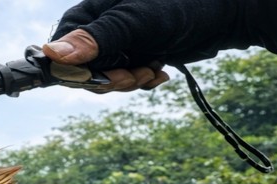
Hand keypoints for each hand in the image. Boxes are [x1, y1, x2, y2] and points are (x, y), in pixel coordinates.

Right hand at [42, 0, 253, 91]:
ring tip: (154, 68)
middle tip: (137, 73)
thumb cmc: (181, 7)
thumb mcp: (135, 23)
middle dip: (111, 80)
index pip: (61, 56)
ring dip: (130, 82)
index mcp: (87, 16)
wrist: (225, 13)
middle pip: (82, 73)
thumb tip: (51, 55)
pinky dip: (142, 81)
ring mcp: (116, 44)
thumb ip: (95, 39)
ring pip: (105, 80)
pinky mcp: (134, 55)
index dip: (79, 73)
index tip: (105, 77)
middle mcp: (97, 30)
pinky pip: (125, 80)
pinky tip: (161, 71)